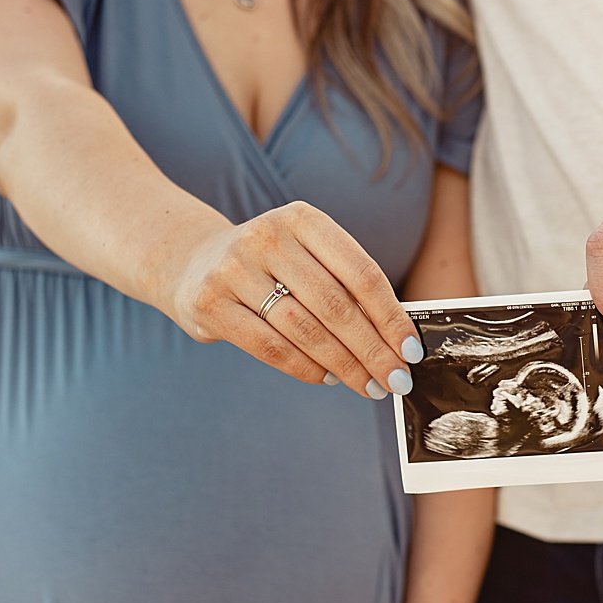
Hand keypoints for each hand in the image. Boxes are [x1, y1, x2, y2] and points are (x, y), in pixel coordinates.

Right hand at [167, 201, 422, 397]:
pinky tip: (329, 378)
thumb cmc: (270, 265)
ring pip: (305, 329)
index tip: (411, 350)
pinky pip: (271, 347)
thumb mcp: (306, 254)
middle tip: (396, 379)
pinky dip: (306, 368)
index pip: (361, 272)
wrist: (191, 260)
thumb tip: (396, 338)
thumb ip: (345, 285)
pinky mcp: (211, 304)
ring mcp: (234, 269)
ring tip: (369, 384)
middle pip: (335, 305)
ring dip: (345, 365)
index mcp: (302, 218)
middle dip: (373, 349)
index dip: (391, 316)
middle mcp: (267, 237)